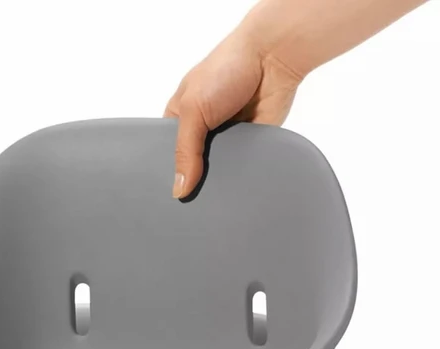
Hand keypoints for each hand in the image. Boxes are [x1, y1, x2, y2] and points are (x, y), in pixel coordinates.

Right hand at [164, 31, 302, 198]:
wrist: (273, 57)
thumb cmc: (227, 68)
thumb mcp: (193, 109)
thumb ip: (185, 152)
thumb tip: (178, 190)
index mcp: (180, 116)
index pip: (167, 152)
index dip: (167, 172)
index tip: (169, 192)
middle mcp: (202, 128)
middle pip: (192, 166)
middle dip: (192, 179)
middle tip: (191, 201)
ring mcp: (227, 137)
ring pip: (217, 170)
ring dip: (217, 178)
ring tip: (213, 195)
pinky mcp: (250, 143)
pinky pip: (241, 167)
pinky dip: (240, 174)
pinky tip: (236, 183)